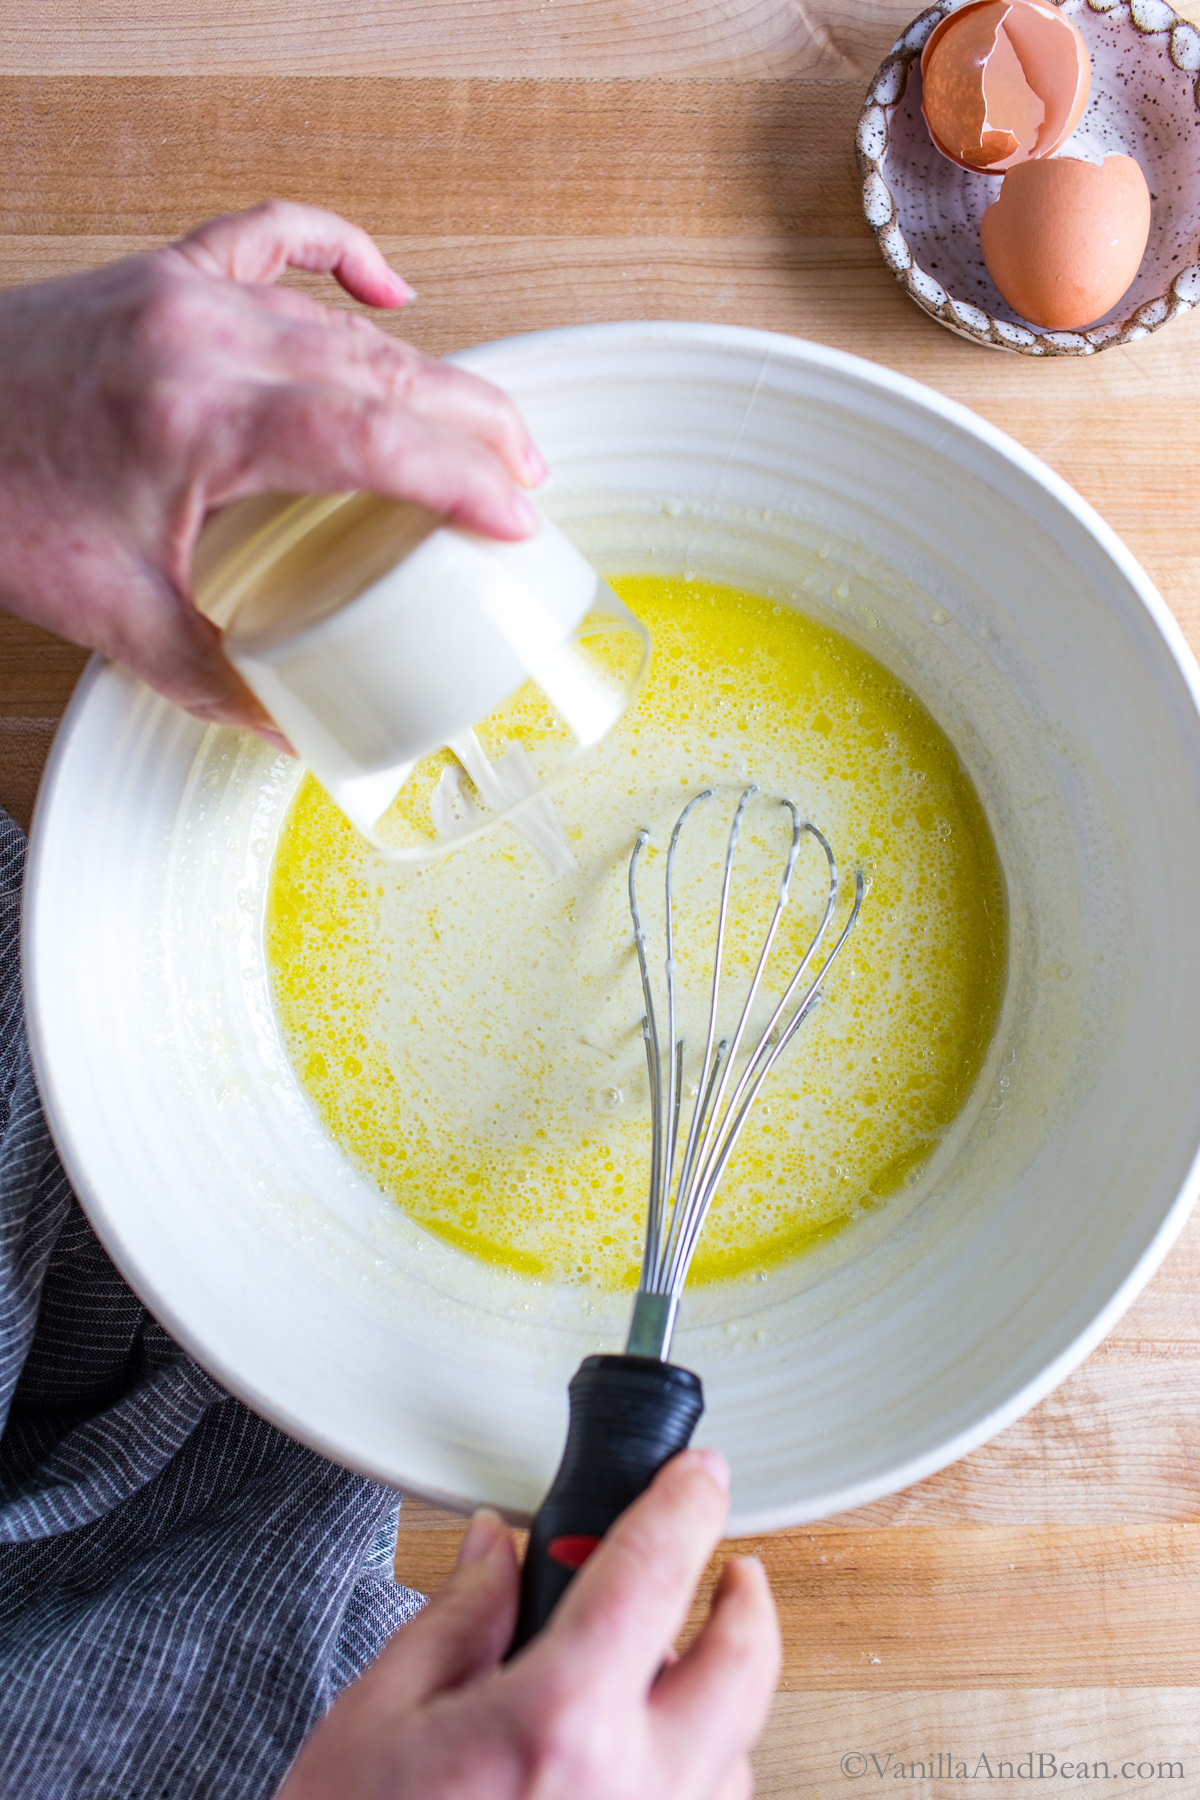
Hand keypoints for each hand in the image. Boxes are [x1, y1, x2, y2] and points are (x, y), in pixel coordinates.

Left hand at [0, 200, 544, 746]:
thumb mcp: (108, 614)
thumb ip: (213, 677)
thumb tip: (295, 727)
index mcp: (198, 418)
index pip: (370, 438)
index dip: (460, 476)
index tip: (516, 515)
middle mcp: (203, 338)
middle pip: (380, 371)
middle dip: (472, 424)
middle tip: (528, 476)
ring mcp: (186, 295)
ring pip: (344, 323)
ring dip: (426, 372)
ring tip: (483, 424)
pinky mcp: (166, 276)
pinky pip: (277, 239)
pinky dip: (346, 258)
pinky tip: (392, 288)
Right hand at [277, 1450, 780, 1799]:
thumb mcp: (378, 1715)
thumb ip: (456, 1618)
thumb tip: (497, 1551)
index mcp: (558, 1725)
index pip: (652, 1574)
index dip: (685, 1504)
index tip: (702, 1474)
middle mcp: (628, 1791)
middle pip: (741, 1667)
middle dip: (748, 1601)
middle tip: (734, 1569)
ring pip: (738, 1752)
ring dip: (724, 1694)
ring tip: (682, 1661)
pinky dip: (702, 1771)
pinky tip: (654, 1752)